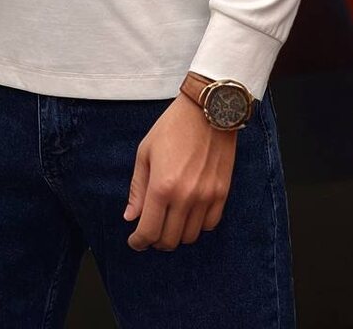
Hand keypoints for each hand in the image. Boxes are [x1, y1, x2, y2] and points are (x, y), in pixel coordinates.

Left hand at [122, 92, 237, 250]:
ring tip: (169, 222)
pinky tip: (189, 214)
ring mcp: (206, 196)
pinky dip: (197, 226)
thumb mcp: (146, 152)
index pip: (149, 231)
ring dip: (176, 234)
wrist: (209, 110)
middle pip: (169, 239)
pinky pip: (209, 224)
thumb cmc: (173, 127)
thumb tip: (131, 217)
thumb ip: (138, 188)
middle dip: (155, 241)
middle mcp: (185, 196)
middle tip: (150, 232)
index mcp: (162, 186)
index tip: (135, 241)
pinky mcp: (222, 193)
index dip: (139, 242)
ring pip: (190, 236)